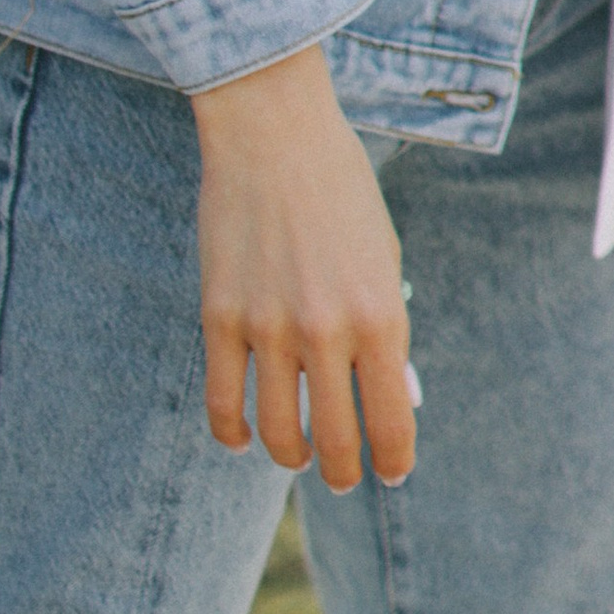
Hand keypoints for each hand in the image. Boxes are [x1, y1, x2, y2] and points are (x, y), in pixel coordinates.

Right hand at [191, 44, 416, 491]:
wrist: (276, 136)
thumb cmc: (342, 192)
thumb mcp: (384, 256)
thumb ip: (384, 326)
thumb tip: (385, 395)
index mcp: (381, 315)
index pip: (390, 420)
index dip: (393, 459)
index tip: (392, 472)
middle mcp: (327, 332)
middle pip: (334, 439)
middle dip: (344, 472)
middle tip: (345, 478)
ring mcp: (269, 329)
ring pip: (279, 433)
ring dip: (293, 458)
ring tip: (299, 458)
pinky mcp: (220, 319)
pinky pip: (224, 403)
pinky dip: (235, 432)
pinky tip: (246, 437)